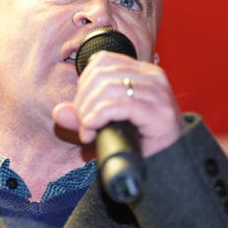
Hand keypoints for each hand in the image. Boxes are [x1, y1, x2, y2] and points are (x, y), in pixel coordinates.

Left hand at [53, 51, 183, 156]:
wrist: (168, 166)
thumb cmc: (140, 143)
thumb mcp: (105, 125)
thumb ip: (82, 116)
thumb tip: (59, 112)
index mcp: (143, 72)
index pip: (102, 61)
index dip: (84, 84)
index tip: (81, 111)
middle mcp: (153, 77)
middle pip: (100, 74)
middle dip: (83, 101)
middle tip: (83, 126)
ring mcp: (159, 93)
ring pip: (106, 89)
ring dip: (88, 113)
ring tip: (88, 132)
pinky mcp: (160, 112)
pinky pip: (118, 106)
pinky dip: (98, 118)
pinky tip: (93, 133)